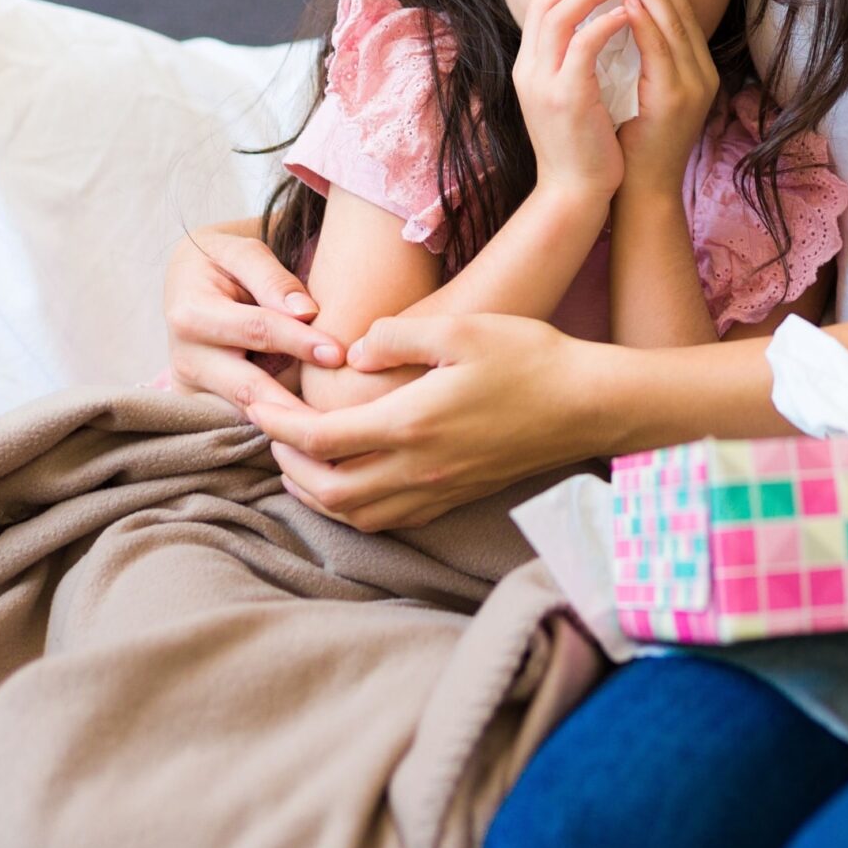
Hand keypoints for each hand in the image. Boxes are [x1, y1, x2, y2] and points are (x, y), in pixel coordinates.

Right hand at [162, 219, 346, 417]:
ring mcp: (191, 389)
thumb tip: (306, 312)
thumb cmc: (222, 262)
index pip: (255, 330)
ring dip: (287, 426)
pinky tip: (309, 436)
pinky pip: (241, 423)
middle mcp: (185, 359)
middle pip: (247, 389)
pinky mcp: (202, 406)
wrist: (188, 282)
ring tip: (330, 432)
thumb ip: (272, 279)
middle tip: (337, 419)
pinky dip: (276, 429)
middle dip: (293, 407)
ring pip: (246, 414)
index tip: (337, 353)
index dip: (297, 341)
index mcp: (190, 313)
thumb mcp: (241, 251)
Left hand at [246, 312, 608, 531]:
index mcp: (411, 423)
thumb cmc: (530, 358)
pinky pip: (389, 518)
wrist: (589, 404)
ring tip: (300, 461)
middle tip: (272, 434)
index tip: (259, 403)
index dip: (278, 425)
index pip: (320, 439)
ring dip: (316, 493)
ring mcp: (439, 488)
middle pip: (328, 490)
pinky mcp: (457, 495)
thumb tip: (353, 351)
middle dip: (288, 466)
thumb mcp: (461, 329)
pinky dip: (354, 507)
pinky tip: (351, 480)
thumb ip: (397, 337)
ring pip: (356, 514)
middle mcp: (419, 467)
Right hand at [512, 0, 628, 206]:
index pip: (539, 10)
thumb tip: (594, 31)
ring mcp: (544, 84)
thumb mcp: (567, 97)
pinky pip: (583, 46)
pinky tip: (626, 15)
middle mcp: (529, 71)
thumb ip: (571, 65)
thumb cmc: (581, 147)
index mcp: (529, 69)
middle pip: (544, 4)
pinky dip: (604, 24)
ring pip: (559, 18)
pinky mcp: (566, 97)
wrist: (575, 192)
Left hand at [614, 0, 720, 195]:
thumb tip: (618, 18)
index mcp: (694, 71)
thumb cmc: (634, 144)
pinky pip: (660, 52)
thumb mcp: (641, 92)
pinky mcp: (676, 98)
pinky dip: (645, 25)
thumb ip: (640, 58)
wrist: (642, 191)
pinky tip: (629, 4)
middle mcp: (701, 74)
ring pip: (674, 27)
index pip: (680, 17)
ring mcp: (693, 86)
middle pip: (682, 14)